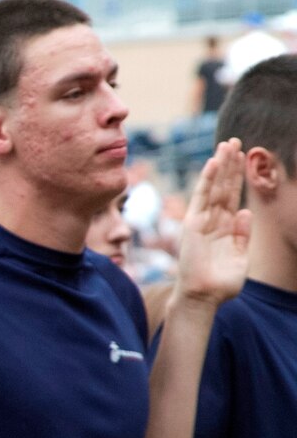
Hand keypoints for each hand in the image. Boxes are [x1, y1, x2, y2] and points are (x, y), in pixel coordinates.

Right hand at [173, 138, 252, 305]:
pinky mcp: (193, 224)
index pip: (231, 195)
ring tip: (227, 145)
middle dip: (228, 164)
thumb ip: (242, 234)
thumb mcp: (240, 256)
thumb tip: (244, 212)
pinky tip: (212, 163)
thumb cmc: (221, 283)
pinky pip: (200, 197)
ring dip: (220, 165)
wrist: (204, 297)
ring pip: (213, 187)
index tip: (243, 156)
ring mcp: (201, 220)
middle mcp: (212, 220)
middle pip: (222, 186)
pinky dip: (206, 180)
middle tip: (234, 141)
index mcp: (224, 226)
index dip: (236, 175)